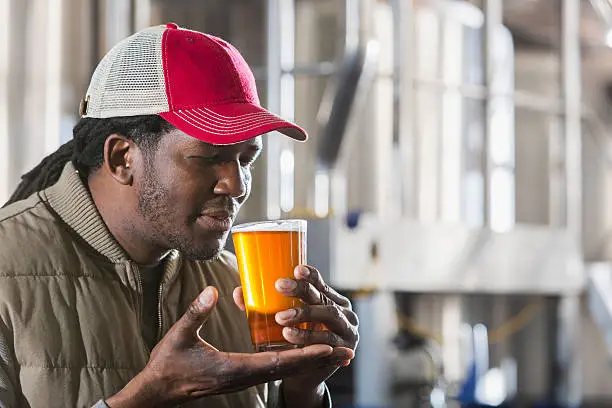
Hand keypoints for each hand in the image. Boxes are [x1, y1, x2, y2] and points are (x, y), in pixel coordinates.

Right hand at [106, 287, 351, 407]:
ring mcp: (243, 379)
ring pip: (282, 371)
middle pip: (287, 369)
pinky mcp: (240, 376)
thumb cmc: (168, 365)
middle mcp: (243, 377)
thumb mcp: (178, 336)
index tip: (326, 347)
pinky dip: (291, 361)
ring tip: (335, 353)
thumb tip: (213, 290)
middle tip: (346, 353)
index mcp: (232, 369)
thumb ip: (197, 313)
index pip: (274, 362)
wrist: (158, 391)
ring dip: (308, 362)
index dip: (302, 354)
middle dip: (317, 360)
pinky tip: (302, 352)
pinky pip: (272, 369)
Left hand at [233, 265, 358, 406]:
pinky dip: (309, 336)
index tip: (295, 269)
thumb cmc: (295, 342)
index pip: (319, 282)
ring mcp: (347, 330)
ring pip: (329, 315)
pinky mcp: (345, 349)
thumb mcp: (283, 321)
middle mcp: (342, 311)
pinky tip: (290, 335)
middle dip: (301, 290)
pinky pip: (328, 340)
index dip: (310, 275)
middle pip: (322, 296)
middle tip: (279, 286)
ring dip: (304, 314)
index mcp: (328, 299)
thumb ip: (262, 307)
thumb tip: (238, 292)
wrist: (307, 376)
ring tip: (280, 317)